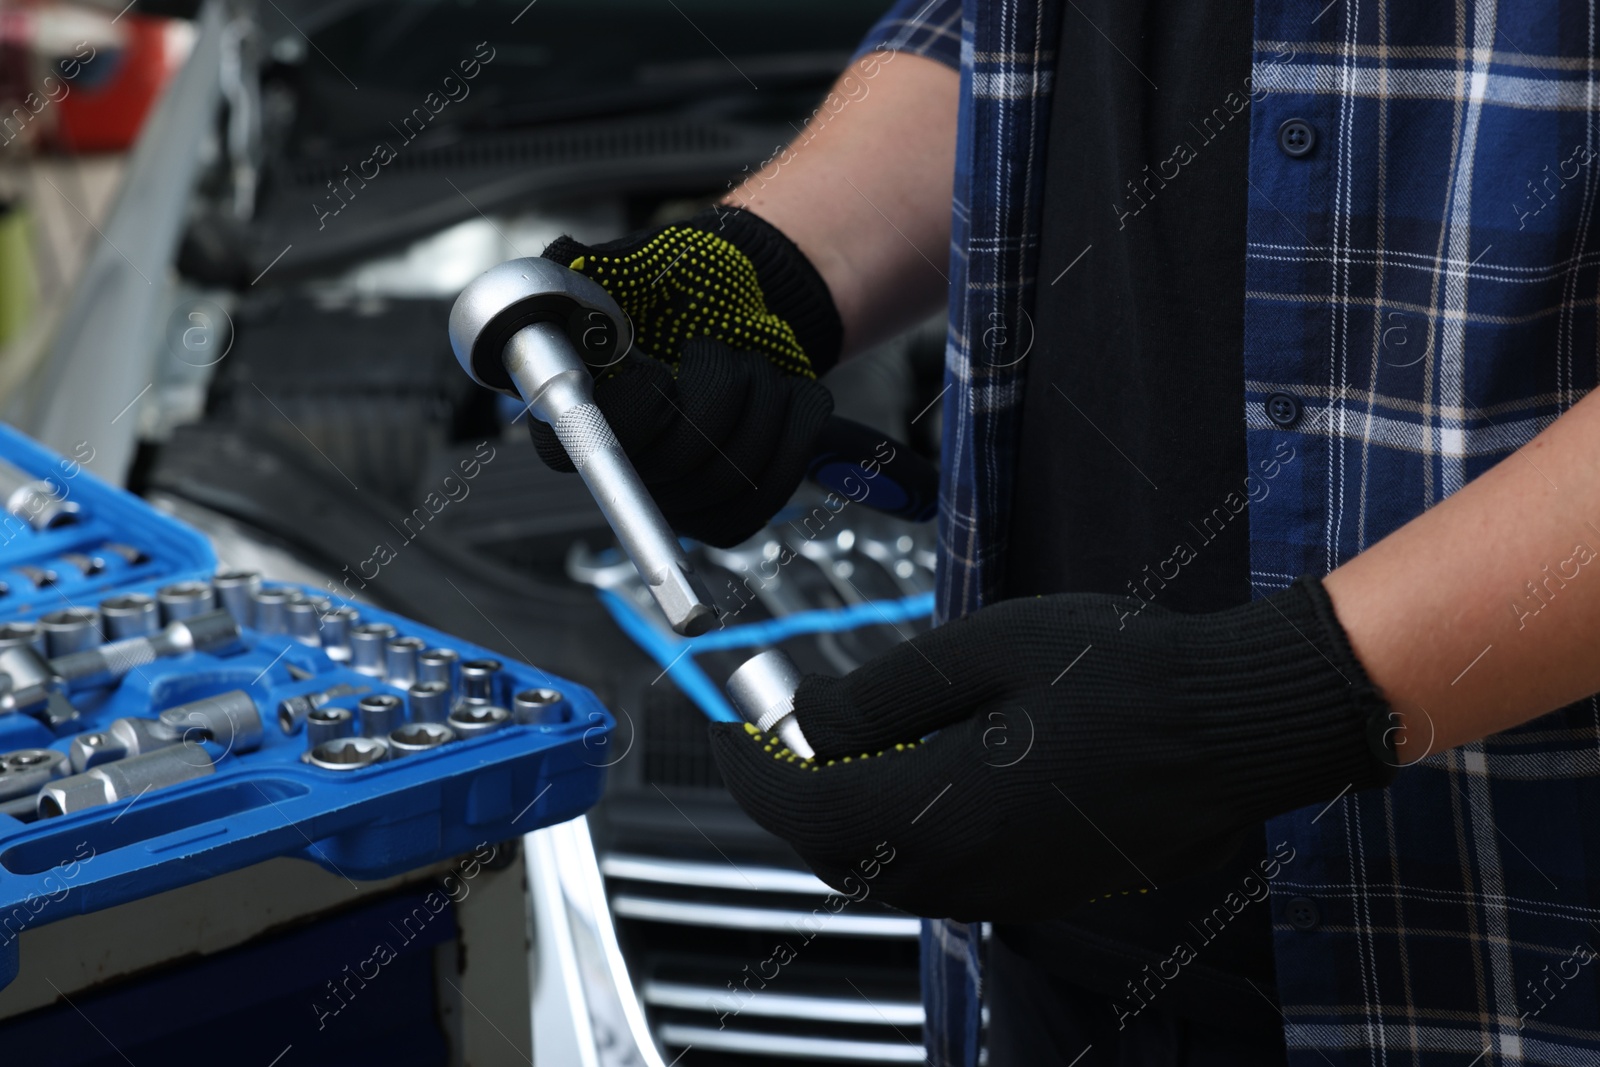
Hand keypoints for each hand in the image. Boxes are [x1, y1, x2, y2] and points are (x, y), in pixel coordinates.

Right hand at [532, 207, 841, 546]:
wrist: (739, 310)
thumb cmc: (679, 291)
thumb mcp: (631, 269)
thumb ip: (591, 273)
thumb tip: (561, 264)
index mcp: (576, 416)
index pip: (590, 445)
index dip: (637, 405)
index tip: (657, 365)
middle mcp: (624, 468)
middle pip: (674, 464)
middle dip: (718, 388)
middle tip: (720, 348)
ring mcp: (678, 498)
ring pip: (731, 475)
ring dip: (762, 402)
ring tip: (755, 364)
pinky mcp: (731, 509)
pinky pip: (772, 487)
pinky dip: (796, 430)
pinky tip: (791, 394)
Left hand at [710, 577, 1396, 920]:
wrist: (1235, 721)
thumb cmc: (1122, 669)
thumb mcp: (985, 649)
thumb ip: (881, 693)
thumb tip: (803, 716)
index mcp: (943, 808)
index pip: (803, 807)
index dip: (750, 768)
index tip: (726, 726)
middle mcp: (967, 871)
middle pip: (833, 854)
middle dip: (790, 796)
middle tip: (778, 734)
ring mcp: (1008, 893)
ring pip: (883, 873)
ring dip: (843, 819)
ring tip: (841, 747)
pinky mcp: (1040, 891)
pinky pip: (939, 879)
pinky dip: (900, 836)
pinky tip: (916, 776)